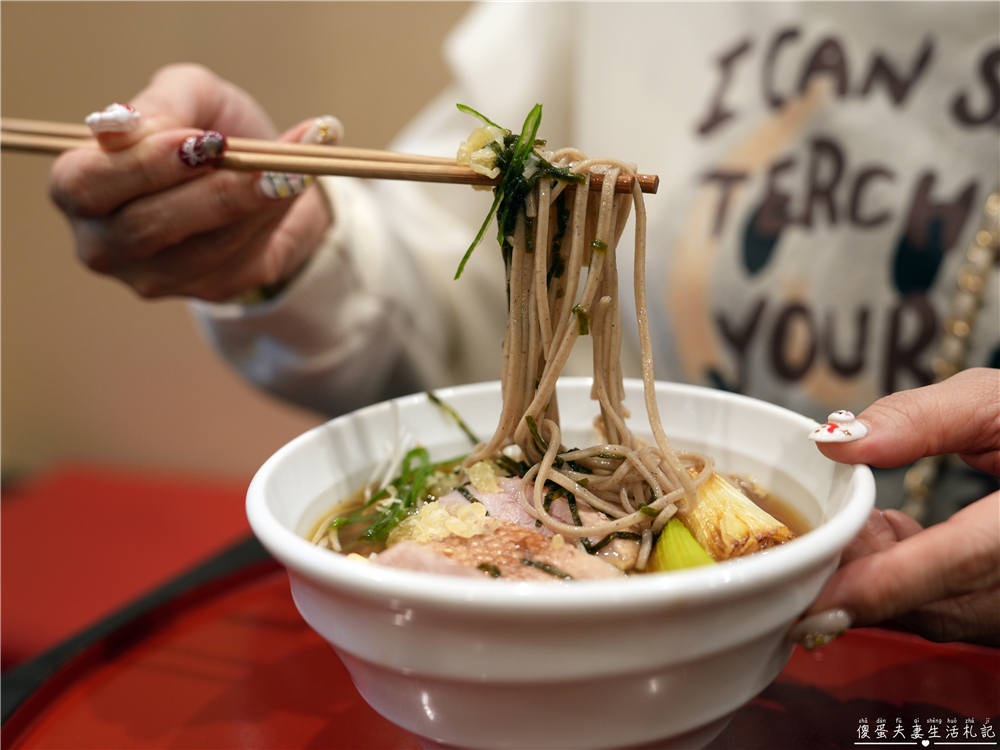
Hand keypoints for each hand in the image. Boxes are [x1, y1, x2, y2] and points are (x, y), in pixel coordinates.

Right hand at [48, 63, 335, 301]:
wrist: (263, 171)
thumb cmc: (210, 128)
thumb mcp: (190, 96)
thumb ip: (162, 104)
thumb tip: (129, 123)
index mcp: (78, 188)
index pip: (87, 186)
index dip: (144, 165)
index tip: (202, 141)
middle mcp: (106, 244)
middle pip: (146, 228)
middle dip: (210, 192)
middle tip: (263, 161)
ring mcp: (157, 277)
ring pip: (204, 249)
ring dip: (254, 204)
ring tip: (294, 166)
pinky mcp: (211, 290)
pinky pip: (243, 259)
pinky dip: (274, 217)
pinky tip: (296, 184)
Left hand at [795, 367, 998, 646]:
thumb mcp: (997, 401)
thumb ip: (920, 418)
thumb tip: (837, 442)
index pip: (960, 562)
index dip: (884, 585)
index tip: (814, 601)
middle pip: (933, 601)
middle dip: (859, 572)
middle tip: (812, 526)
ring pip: (933, 613)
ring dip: (876, 573)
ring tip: (859, 514)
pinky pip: (945, 609)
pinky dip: (901, 576)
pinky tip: (888, 531)